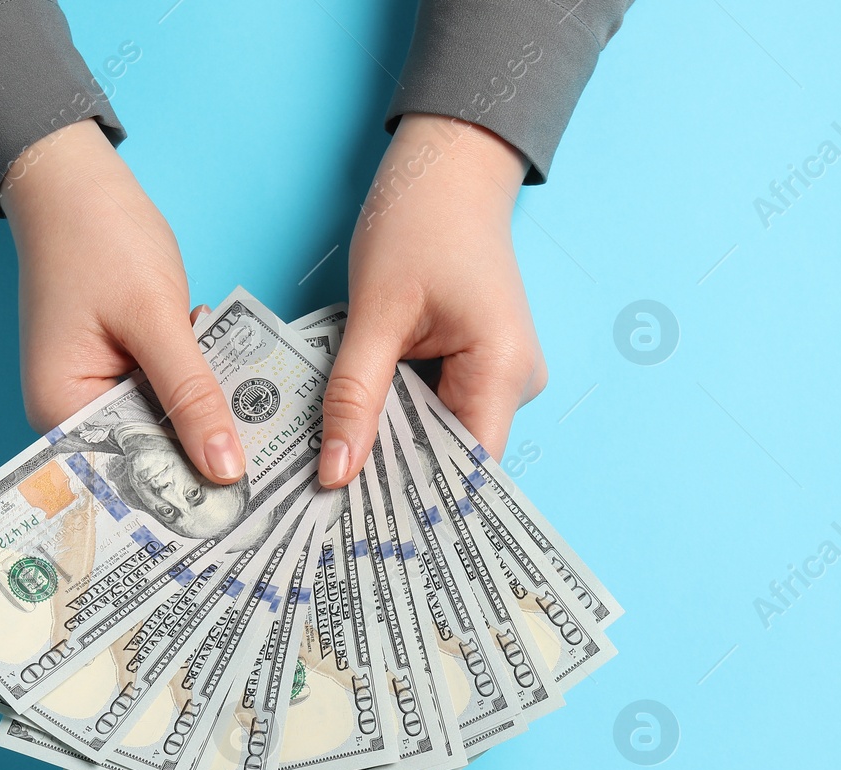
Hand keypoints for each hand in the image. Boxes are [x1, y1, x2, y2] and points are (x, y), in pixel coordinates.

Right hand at [0, 119, 244, 483]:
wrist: (76, 183)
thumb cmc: (100, 239)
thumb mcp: (156, 320)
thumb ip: (192, 395)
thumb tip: (225, 469)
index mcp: (62, 411)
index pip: (128, 474)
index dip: (185, 495)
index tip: (244, 511)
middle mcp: (73, 413)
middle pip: (148, 457)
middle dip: (205, 457)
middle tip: (273, 472)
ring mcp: (97, 391)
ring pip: (165, 426)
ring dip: (208, 417)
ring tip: (265, 425)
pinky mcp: (121, 371)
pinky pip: (166, 396)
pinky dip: (199, 386)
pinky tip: (234, 376)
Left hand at [318, 113, 547, 487]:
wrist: (447, 167)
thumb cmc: (419, 222)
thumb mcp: (375, 312)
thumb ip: (354, 396)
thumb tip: (335, 472)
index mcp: (502, 369)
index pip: (464, 467)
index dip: (416, 501)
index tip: (362, 530)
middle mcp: (513, 382)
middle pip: (450, 457)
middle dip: (392, 480)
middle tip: (327, 513)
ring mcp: (499, 376)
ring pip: (438, 436)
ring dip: (390, 448)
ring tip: (334, 476)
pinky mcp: (478, 367)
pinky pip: (435, 410)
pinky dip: (396, 419)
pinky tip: (355, 431)